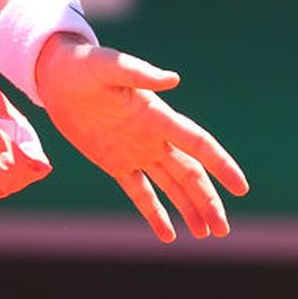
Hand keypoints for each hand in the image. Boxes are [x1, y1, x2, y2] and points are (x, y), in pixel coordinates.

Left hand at [34, 35, 249, 242]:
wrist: (56, 75)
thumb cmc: (84, 64)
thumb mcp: (109, 65)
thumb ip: (139, 73)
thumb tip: (173, 79)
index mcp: (157, 115)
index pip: (197, 143)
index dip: (221, 165)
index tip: (241, 188)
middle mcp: (153, 137)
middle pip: (189, 173)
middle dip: (208, 200)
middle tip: (223, 230)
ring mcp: (135, 151)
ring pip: (170, 186)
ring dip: (189, 209)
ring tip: (206, 234)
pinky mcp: (114, 163)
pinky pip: (140, 193)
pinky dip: (155, 214)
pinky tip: (169, 235)